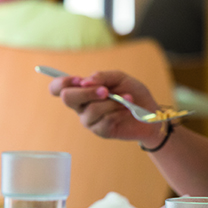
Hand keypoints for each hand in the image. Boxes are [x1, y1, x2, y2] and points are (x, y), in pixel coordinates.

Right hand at [48, 70, 164, 144]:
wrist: (150, 112)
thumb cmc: (133, 93)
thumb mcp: (120, 78)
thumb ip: (102, 76)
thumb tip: (85, 81)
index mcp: (82, 90)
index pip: (58, 87)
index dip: (62, 83)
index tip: (79, 79)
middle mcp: (81, 106)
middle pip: (68, 98)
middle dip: (88, 92)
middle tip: (106, 91)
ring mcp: (89, 120)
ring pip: (91, 110)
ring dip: (112, 103)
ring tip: (127, 100)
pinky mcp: (101, 131)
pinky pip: (104, 121)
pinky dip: (118, 113)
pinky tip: (127, 111)